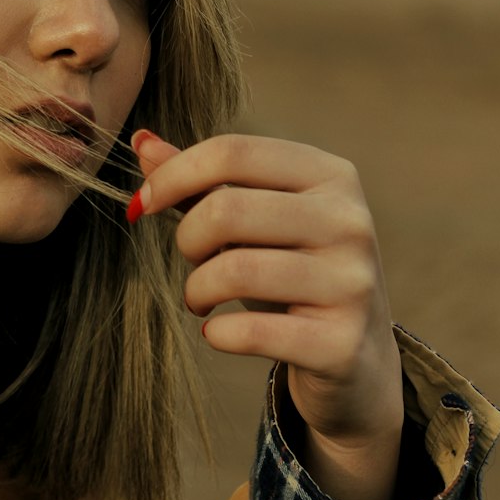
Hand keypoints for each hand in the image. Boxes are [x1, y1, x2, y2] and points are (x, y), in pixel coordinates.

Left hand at [130, 130, 403, 499]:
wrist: (357, 357)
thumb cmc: (293, 272)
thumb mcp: (258, 218)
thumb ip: (205, 180)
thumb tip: (141, 141)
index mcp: (330, 175)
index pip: (232, 152)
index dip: (172, 176)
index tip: (145, 205)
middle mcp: (348, 220)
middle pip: (227, 209)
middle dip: (187, 238)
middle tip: (192, 261)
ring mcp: (351, 282)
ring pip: (235, 270)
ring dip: (196, 289)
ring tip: (200, 299)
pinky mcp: (342, 342)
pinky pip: (251, 332)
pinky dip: (218, 334)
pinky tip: (218, 333)